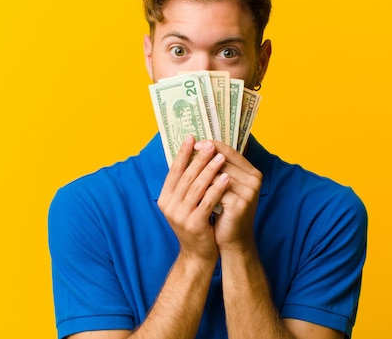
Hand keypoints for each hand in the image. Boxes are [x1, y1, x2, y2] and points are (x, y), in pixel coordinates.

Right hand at [157, 135, 229, 260]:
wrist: (198, 254)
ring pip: (197, 187)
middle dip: (199, 158)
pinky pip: (207, 201)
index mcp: (164, 198)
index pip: (174, 171)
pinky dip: (217, 188)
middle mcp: (169, 206)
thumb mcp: (185, 203)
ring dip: (210, 170)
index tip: (191, 137)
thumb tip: (194, 155)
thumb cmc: (196, 223)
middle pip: (186, 176)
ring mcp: (180, 216)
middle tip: (210, 144)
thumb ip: (186, 184)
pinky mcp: (194, 224)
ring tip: (221, 157)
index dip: (182, 153)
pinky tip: (226, 178)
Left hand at [193, 140, 262, 251]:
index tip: (195, 143)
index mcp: (253, 172)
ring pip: (218, 175)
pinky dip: (203, 190)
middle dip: (203, 158)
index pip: (231, 151)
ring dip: (201, 173)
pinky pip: (216, 191)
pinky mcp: (240, 204)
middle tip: (188, 153)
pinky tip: (191, 189)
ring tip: (186, 170)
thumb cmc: (226, 212)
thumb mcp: (225, 188)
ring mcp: (249, 192)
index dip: (213, 145)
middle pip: (224, 161)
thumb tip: (200, 147)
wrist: (233, 240)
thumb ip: (219, 169)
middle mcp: (255, 180)